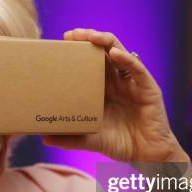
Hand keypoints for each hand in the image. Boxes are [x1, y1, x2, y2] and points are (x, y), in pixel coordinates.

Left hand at [42, 28, 188, 162]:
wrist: (147, 156)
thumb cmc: (120, 144)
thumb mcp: (91, 140)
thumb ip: (71, 139)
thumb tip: (44, 138)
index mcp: (103, 88)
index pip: (88, 62)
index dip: (77, 51)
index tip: (60, 43)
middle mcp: (117, 80)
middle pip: (102, 51)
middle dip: (88, 39)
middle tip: (71, 35)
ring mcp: (133, 82)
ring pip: (119, 53)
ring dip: (105, 41)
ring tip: (90, 35)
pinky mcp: (147, 88)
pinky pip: (137, 69)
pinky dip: (126, 59)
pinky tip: (114, 53)